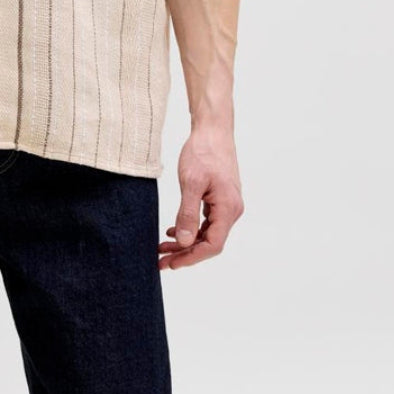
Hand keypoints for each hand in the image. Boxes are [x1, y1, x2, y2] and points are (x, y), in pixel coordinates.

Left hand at [158, 127, 243, 269]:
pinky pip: (207, 221)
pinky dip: (191, 228)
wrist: (213, 129)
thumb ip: (188, 214)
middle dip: (185, 254)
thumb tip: (185, 243)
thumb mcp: (191, 182)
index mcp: (228, 209)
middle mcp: (232, 210)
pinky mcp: (220, 198)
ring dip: (186, 242)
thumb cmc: (203, 151)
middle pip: (209, 242)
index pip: (212, 245)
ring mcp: (227, 204)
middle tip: (161, 261)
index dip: (191, 258)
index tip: (171, 264)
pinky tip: (174, 230)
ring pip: (207, 233)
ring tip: (162, 248)